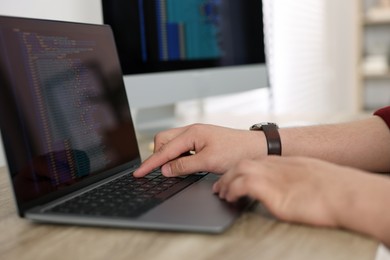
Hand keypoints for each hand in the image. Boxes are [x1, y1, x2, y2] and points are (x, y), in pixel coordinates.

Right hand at [134, 124, 266, 176]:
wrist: (256, 148)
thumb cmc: (236, 151)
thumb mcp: (208, 162)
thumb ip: (184, 166)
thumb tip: (165, 170)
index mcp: (191, 133)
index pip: (164, 150)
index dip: (150, 164)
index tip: (139, 173)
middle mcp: (192, 131)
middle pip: (163, 141)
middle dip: (158, 156)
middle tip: (160, 171)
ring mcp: (196, 134)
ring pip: (172, 143)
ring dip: (169, 156)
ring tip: (174, 169)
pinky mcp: (201, 140)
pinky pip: (182, 146)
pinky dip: (178, 156)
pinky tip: (184, 164)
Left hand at [213, 156, 389, 229]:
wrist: (346, 194)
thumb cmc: (336, 189)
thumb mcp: (313, 177)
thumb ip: (297, 179)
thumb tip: (294, 189)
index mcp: (287, 163)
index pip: (257, 161)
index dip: (242, 169)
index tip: (234, 176)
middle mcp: (277, 167)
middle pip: (244, 163)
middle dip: (229, 173)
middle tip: (220, 185)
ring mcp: (274, 177)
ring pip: (239, 171)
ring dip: (227, 182)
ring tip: (222, 193)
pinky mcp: (272, 190)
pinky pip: (244, 184)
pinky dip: (234, 189)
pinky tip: (231, 197)